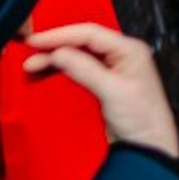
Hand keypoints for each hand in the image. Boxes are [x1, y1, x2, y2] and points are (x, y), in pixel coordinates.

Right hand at [24, 22, 178, 156]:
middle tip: (30, 52)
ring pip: (77, 54)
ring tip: (32, 64)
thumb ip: (85, 69)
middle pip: (81, 41)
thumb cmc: (144, 120)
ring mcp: (113, 68)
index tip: (37, 41)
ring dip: (54, 58)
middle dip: (54, 46)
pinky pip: (77, 68)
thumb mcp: (113, 91)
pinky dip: (60, 69)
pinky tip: (46, 71)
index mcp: (130, 50)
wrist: (148, 146)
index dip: (60, 35)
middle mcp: (122, 55)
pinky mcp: (103, 81)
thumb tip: (59, 53)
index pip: (90, 33)